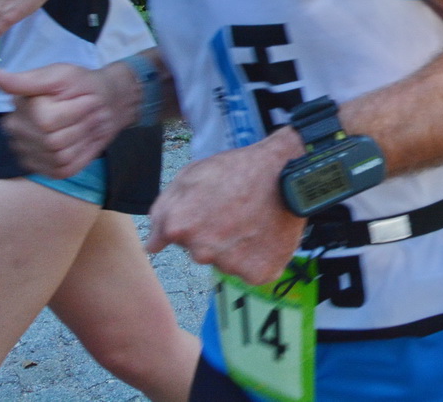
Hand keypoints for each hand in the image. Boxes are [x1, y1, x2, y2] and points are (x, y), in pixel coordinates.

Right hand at [0, 63, 135, 177]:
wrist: (105, 103)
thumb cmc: (82, 86)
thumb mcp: (61, 75)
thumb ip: (27, 80)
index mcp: (19, 108)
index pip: (46, 122)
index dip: (75, 110)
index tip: (86, 98)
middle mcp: (17, 133)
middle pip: (54, 142)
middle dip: (81, 125)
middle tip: (89, 111)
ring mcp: (29, 154)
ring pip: (61, 157)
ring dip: (83, 139)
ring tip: (87, 123)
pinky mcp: (46, 169)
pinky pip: (66, 169)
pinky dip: (82, 155)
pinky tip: (83, 139)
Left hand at [147, 132, 305, 284]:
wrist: (290, 172)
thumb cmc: (240, 169)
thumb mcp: (191, 174)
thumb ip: (162, 210)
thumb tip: (152, 245)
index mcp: (180, 228)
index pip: (166, 241)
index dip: (187, 222)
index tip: (206, 211)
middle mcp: (201, 253)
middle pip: (198, 252)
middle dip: (211, 236)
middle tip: (233, 211)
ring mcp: (230, 266)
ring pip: (226, 262)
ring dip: (236, 247)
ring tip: (253, 219)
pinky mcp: (259, 273)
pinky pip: (252, 272)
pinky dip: (258, 257)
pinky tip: (264, 234)